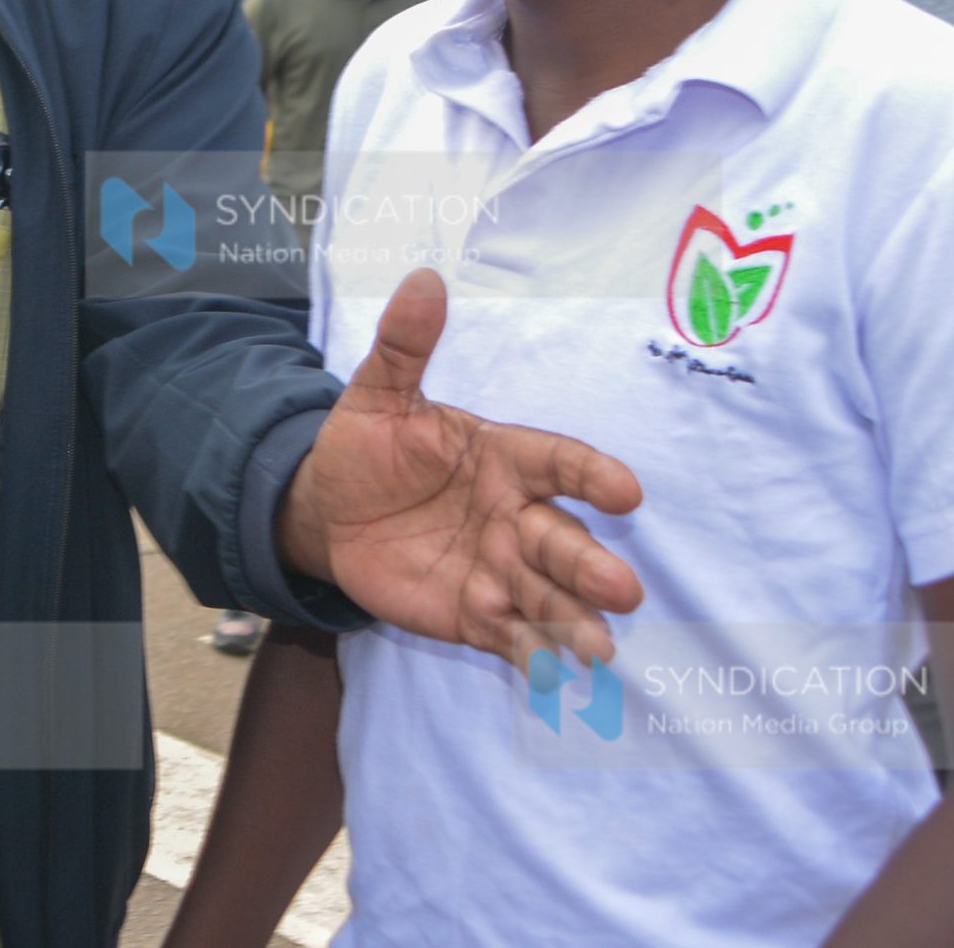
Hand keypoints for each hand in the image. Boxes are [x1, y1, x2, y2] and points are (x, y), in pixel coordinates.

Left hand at [278, 268, 645, 669]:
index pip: (557, 462)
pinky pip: (510, 636)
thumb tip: (423, 279)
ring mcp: (498, 569)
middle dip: (590, 564)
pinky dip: (532, 655)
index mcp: (503, 457)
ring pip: (546, 595)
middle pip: (561, 540)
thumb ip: (405, 346)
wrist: (328, 510)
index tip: (626, 492)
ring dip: (575, 620)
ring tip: (600, 646)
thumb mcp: (378, 394)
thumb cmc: (367, 446)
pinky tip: (552, 675)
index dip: (591, 476)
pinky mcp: (475, 615)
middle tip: (624, 589)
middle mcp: (514, 515)